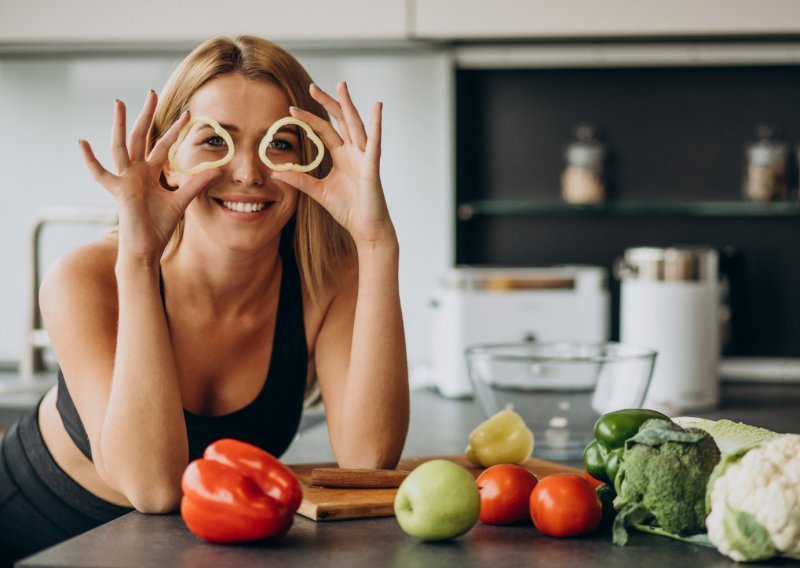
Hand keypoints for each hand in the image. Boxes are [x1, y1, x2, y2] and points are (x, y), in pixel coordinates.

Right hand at [79, 92, 218, 263]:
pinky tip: (82, 142)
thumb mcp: (181, 201)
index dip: (174, 130)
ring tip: (119, 103)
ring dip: (120, 124)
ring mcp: (125, 179)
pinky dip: (90, 160)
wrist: (146, 246)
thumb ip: (196, 185)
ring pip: (121, 146)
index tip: (187, 114)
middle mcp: (136, 172)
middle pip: (141, 137)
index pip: (162, 145)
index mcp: (150, 173)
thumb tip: (217, 171)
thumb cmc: (159, 226)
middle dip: (146, 116)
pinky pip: (101, 174)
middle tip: (152, 94)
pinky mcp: (118, 190)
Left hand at [271, 82, 395, 248]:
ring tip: (341, 87)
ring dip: (348, 105)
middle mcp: (354, 152)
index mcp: (342, 156)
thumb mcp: (318, 192)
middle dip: (327, 103)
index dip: (309, 119)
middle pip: (340, 121)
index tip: (292, 110)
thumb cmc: (348, 210)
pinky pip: (374, 142)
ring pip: (355, 125)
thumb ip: (299, 179)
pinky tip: (377, 108)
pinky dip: (377, 124)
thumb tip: (275, 172)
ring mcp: (364, 157)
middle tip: (312, 87)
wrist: (366, 228)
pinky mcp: (372, 166)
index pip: (324, 131)